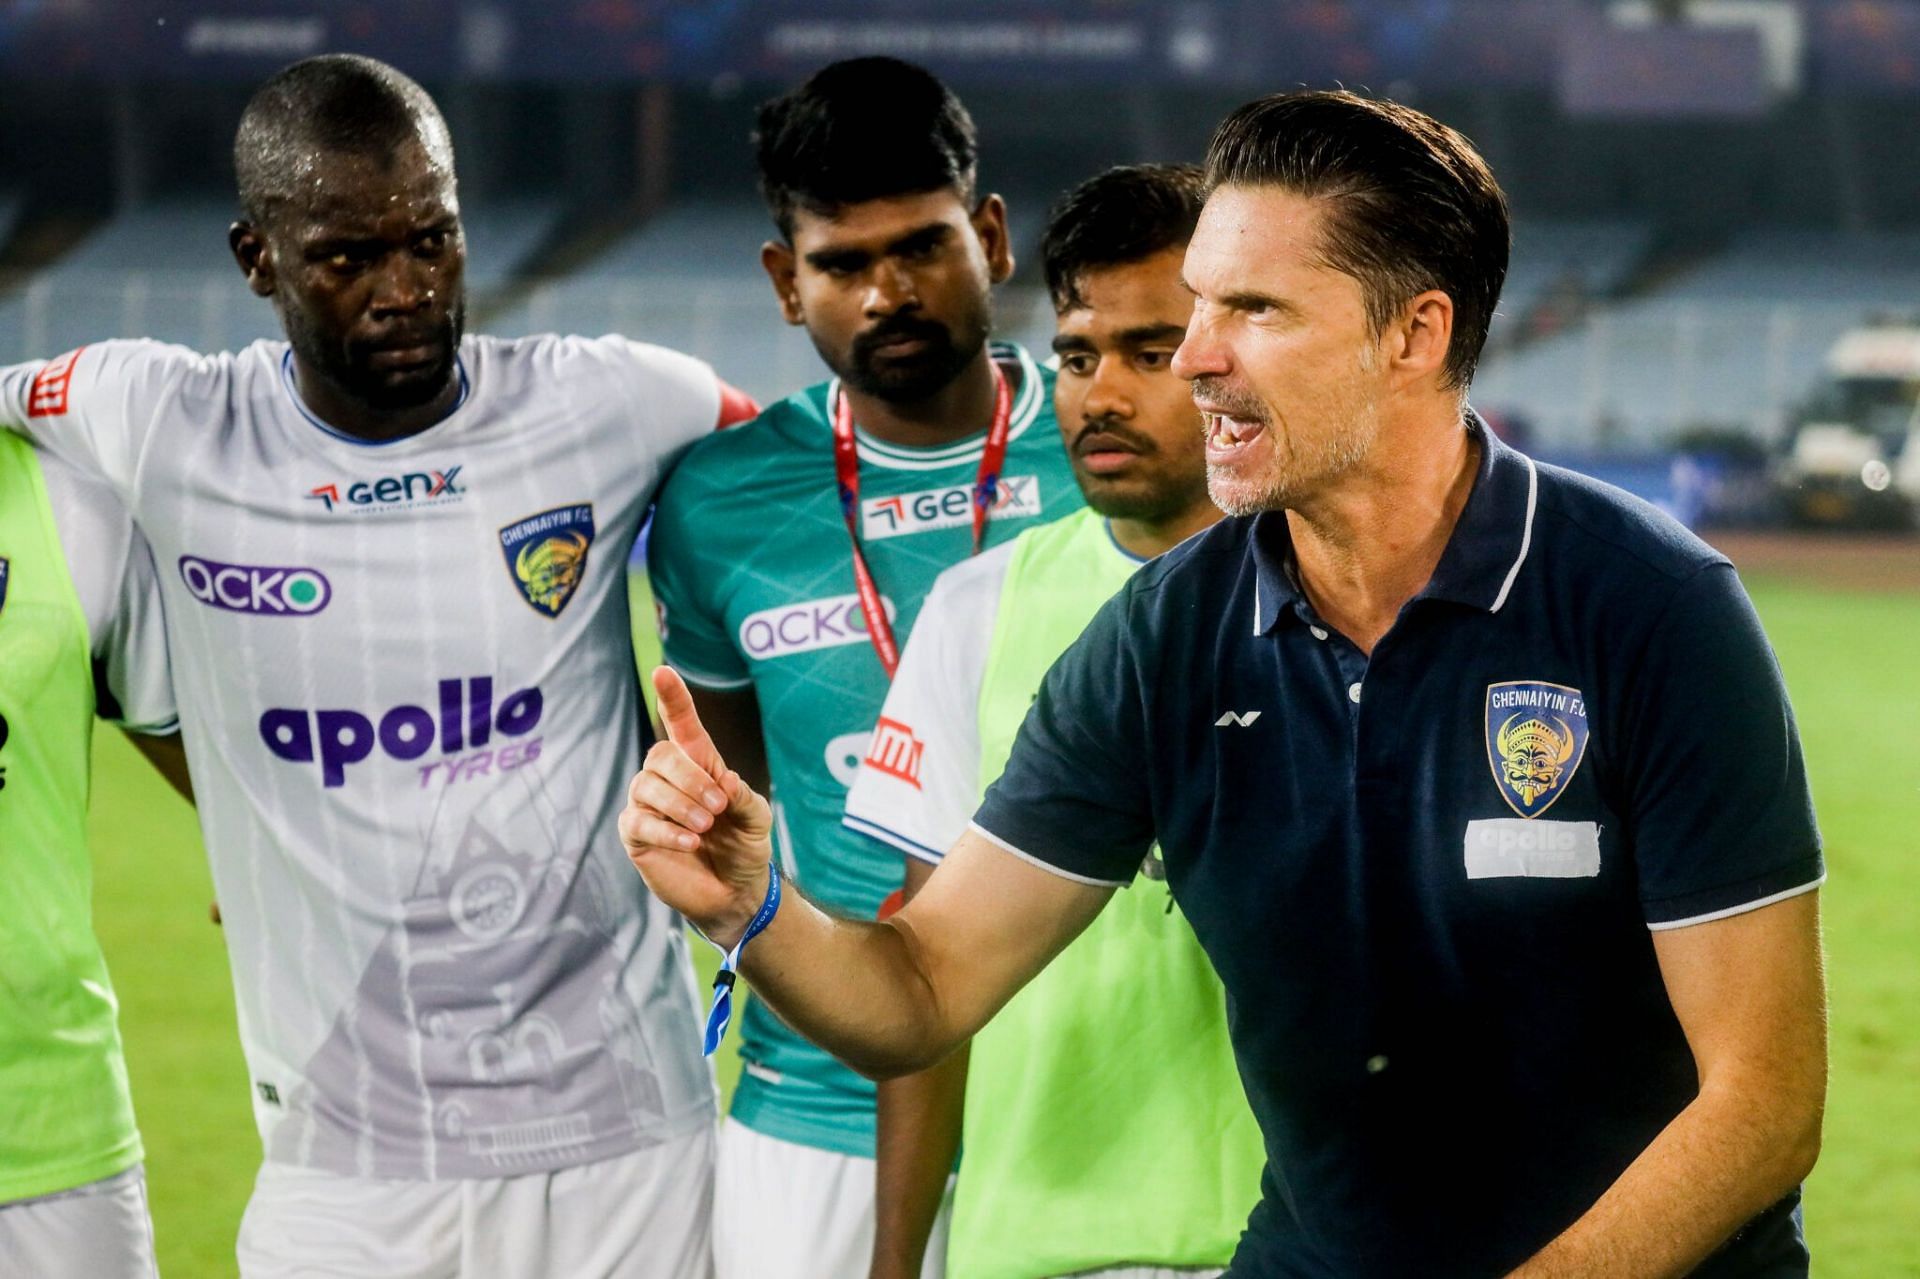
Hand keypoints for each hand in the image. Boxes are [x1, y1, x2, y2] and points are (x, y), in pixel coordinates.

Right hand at [620, 667, 775, 946]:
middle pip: (661, 755)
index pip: (681, 723)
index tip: (662, 672)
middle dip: (690, 778)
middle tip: (717, 808)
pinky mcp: (636, 835)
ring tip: (705, 828)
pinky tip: (690, 842)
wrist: (735, 892)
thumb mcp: (757, 818)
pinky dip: (666, 831)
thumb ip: (743, 796)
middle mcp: (668, 779)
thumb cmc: (745, 846)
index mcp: (699, 764)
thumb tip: (723, 780)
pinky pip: (638, 821)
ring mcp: (649, 806)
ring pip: (646, 785)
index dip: (673, 698)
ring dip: (679, 805)